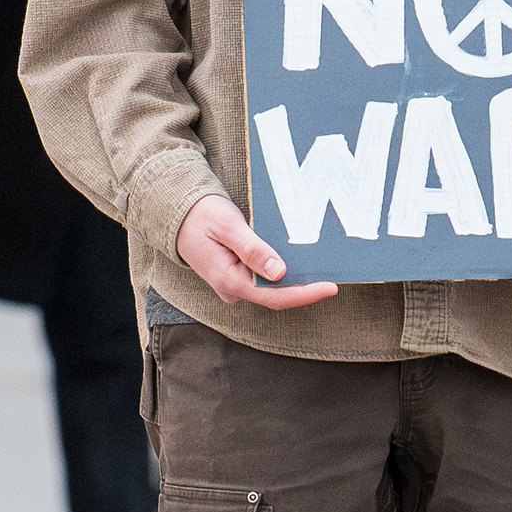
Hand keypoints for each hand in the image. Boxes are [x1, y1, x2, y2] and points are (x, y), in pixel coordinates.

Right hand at [177, 193, 342, 309]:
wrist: (176, 214)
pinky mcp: (237, 277)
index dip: (305, 294)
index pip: (274, 297)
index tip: (330, 287)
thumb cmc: (200, 215)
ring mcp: (234, 285)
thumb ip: (253, 249)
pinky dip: (283, 272)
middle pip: (276, 296)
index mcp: (229, 280)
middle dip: (305, 288)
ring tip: (322, 267)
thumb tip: (280, 272)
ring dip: (296, 280)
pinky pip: (264, 279)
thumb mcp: (228, 226)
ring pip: (271, 288)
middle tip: (334, 274)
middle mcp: (232, 289)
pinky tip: (301, 260)